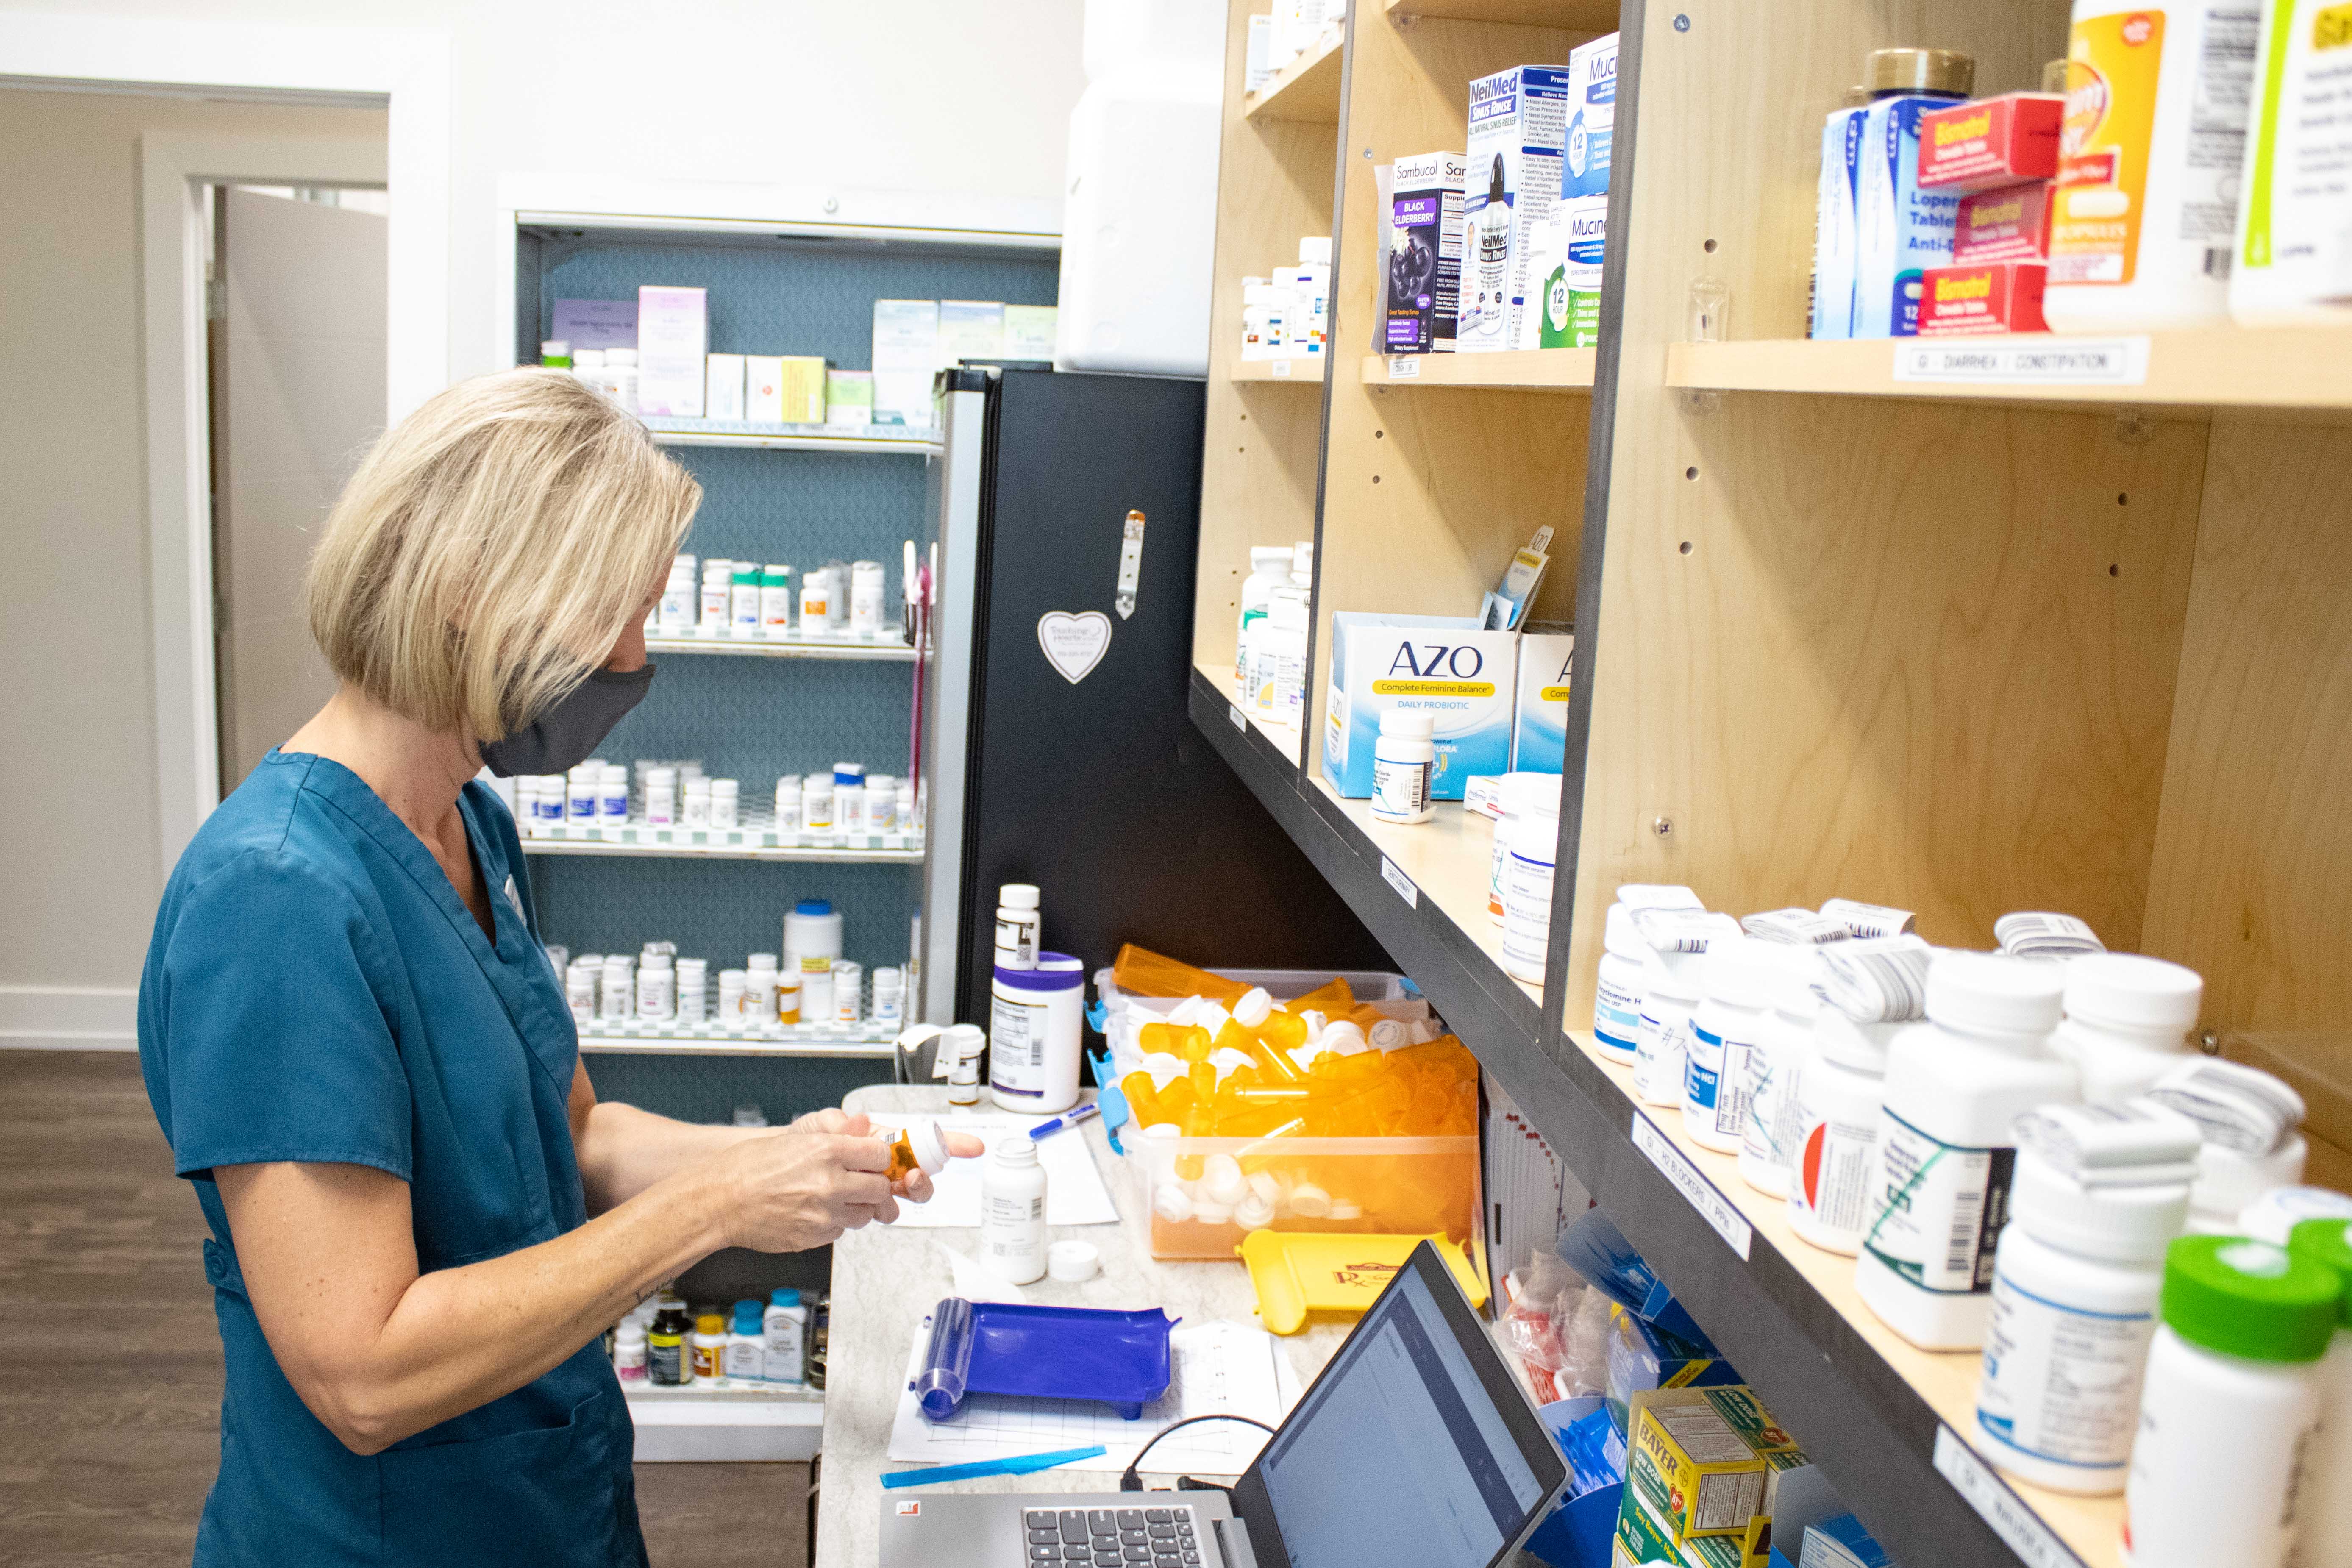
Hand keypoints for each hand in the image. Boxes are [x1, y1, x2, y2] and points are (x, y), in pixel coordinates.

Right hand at [706, 1132, 897, 1251]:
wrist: (719, 1201)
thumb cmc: (748, 1167)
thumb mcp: (794, 1138)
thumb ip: (836, 1136)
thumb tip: (863, 1127)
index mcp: (826, 1151)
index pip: (880, 1155)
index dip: (877, 1158)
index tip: (871, 1160)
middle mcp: (829, 1183)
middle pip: (879, 1188)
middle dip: (871, 1184)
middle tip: (857, 1182)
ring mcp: (823, 1214)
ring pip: (864, 1214)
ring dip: (856, 1207)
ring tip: (833, 1198)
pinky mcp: (814, 1238)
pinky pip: (840, 1231)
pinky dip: (834, 1223)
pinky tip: (814, 1212)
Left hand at [787, 1106, 981, 1202]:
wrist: (763, 1179)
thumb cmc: (792, 1147)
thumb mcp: (813, 1127)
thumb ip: (838, 1124)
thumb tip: (860, 1121)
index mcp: (877, 1143)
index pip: (920, 1141)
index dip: (950, 1144)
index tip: (973, 1147)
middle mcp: (877, 1170)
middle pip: (916, 1178)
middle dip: (921, 1181)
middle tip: (912, 1177)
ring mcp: (866, 1193)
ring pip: (894, 1202)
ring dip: (893, 1201)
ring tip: (879, 1197)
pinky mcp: (850, 1214)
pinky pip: (868, 1218)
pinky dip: (867, 1214)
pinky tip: (850, 1207)